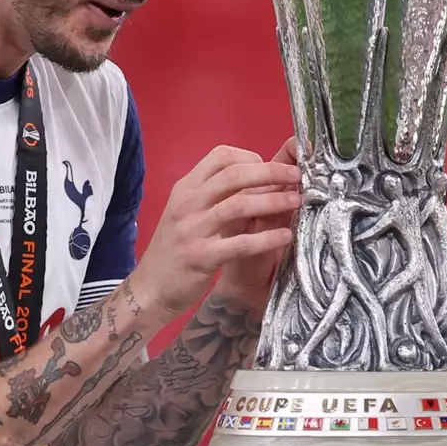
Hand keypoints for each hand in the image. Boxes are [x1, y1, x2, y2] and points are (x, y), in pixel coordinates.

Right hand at [131, 145, 301, 319]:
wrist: (150, 289)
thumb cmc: (174, 250)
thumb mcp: (188, 214)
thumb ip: (216, 198)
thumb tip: (257, 185)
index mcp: (185, 189)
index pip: (220, 156)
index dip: (250, 157)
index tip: (270, 166)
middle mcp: (187, 204)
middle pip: (234, 175)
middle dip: (270, 172)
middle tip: (296, 176)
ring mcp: (193, 230)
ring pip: (239, 205)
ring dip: (272, 201)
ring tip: (296, 201)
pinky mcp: (202, 257)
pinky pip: (240, 243)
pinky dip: (266, 238)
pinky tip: (285, 236)